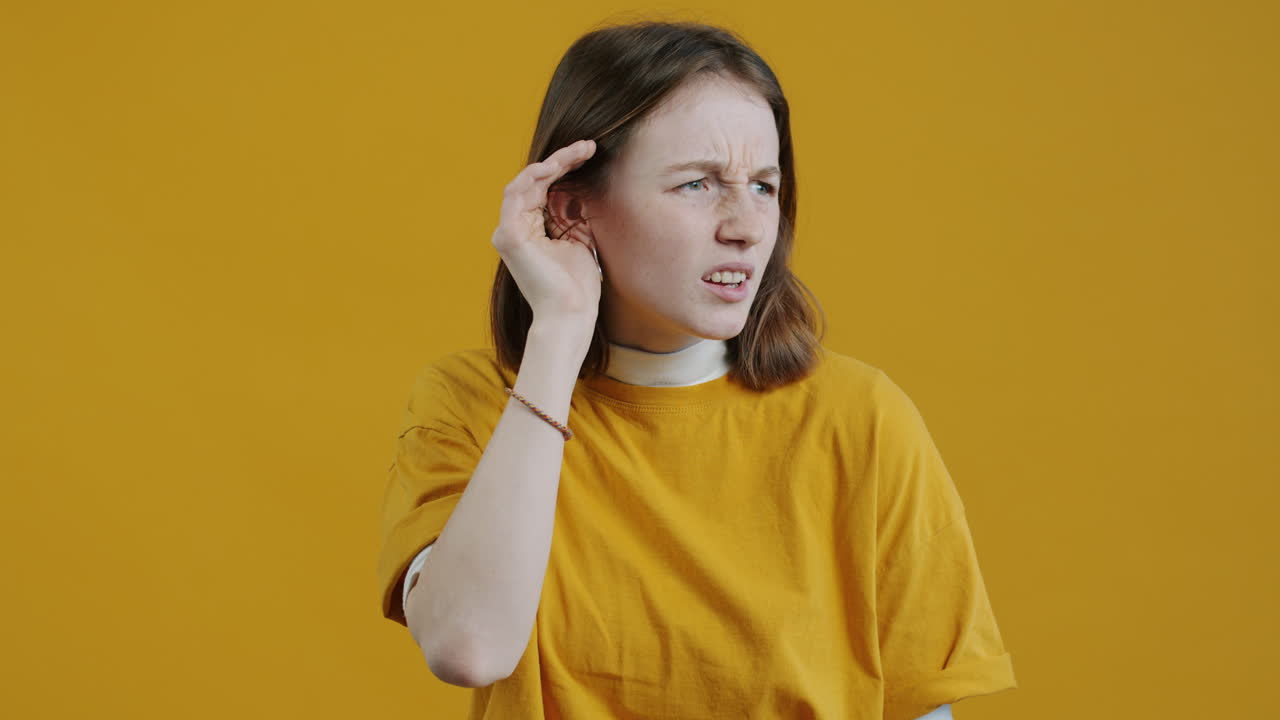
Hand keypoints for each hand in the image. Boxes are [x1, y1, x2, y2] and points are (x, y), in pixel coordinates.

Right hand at [491, 139, 601, 324]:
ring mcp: (508, 231)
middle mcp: (514, 228)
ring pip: (524, 182)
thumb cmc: (578, 285)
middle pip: (534, 181)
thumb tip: (581, 184)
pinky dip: (535, 176)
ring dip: (552, 163)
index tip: (590, 153)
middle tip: (589, 146)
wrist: (571, 313)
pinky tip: (558, 165)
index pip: (544, 188)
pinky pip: (517, 194)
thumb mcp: (580, 239)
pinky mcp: (508, 235)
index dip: (566, 167)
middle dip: (563, 160)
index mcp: (530, 230)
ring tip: (579, 152)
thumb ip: (573, 213)